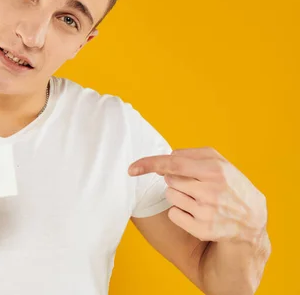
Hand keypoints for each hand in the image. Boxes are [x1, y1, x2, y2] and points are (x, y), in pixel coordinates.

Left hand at [128, 147, 266, 244]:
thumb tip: (166, 160)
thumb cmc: (230, 185)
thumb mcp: (220, 163)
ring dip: (178, 195)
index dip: (150, 164)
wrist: (252, 220)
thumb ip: (192, 155)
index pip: (173, 163)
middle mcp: (211, 191)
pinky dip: (179, 212)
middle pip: (169, 180)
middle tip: (197, 185)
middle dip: (176, 180)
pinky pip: (173, 214)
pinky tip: (198, 213)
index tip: (131, 168)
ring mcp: (206, 212)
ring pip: (170, 196)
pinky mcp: (202, 230)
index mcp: (216, 170)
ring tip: (200, 199)